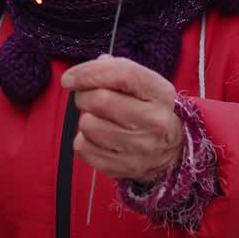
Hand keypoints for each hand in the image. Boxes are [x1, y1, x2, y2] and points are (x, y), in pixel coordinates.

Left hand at [60, 55, 182, 183]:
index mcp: (160, 93)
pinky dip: (83, 140)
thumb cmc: (147, 110)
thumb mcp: (142, 84)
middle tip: (85, 97)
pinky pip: (82, 148)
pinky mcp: (123, 167)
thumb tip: (84, 73)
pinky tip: (98, 138)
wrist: (169, 151)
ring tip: (98, 119)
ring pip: (88, 125)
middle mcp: (154, 121)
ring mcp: (140, 147)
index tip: (69, 78)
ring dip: (85, 118)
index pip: (122, 74)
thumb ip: (114, 70)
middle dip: (83, 95)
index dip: (89, 72)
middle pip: (100, 100)